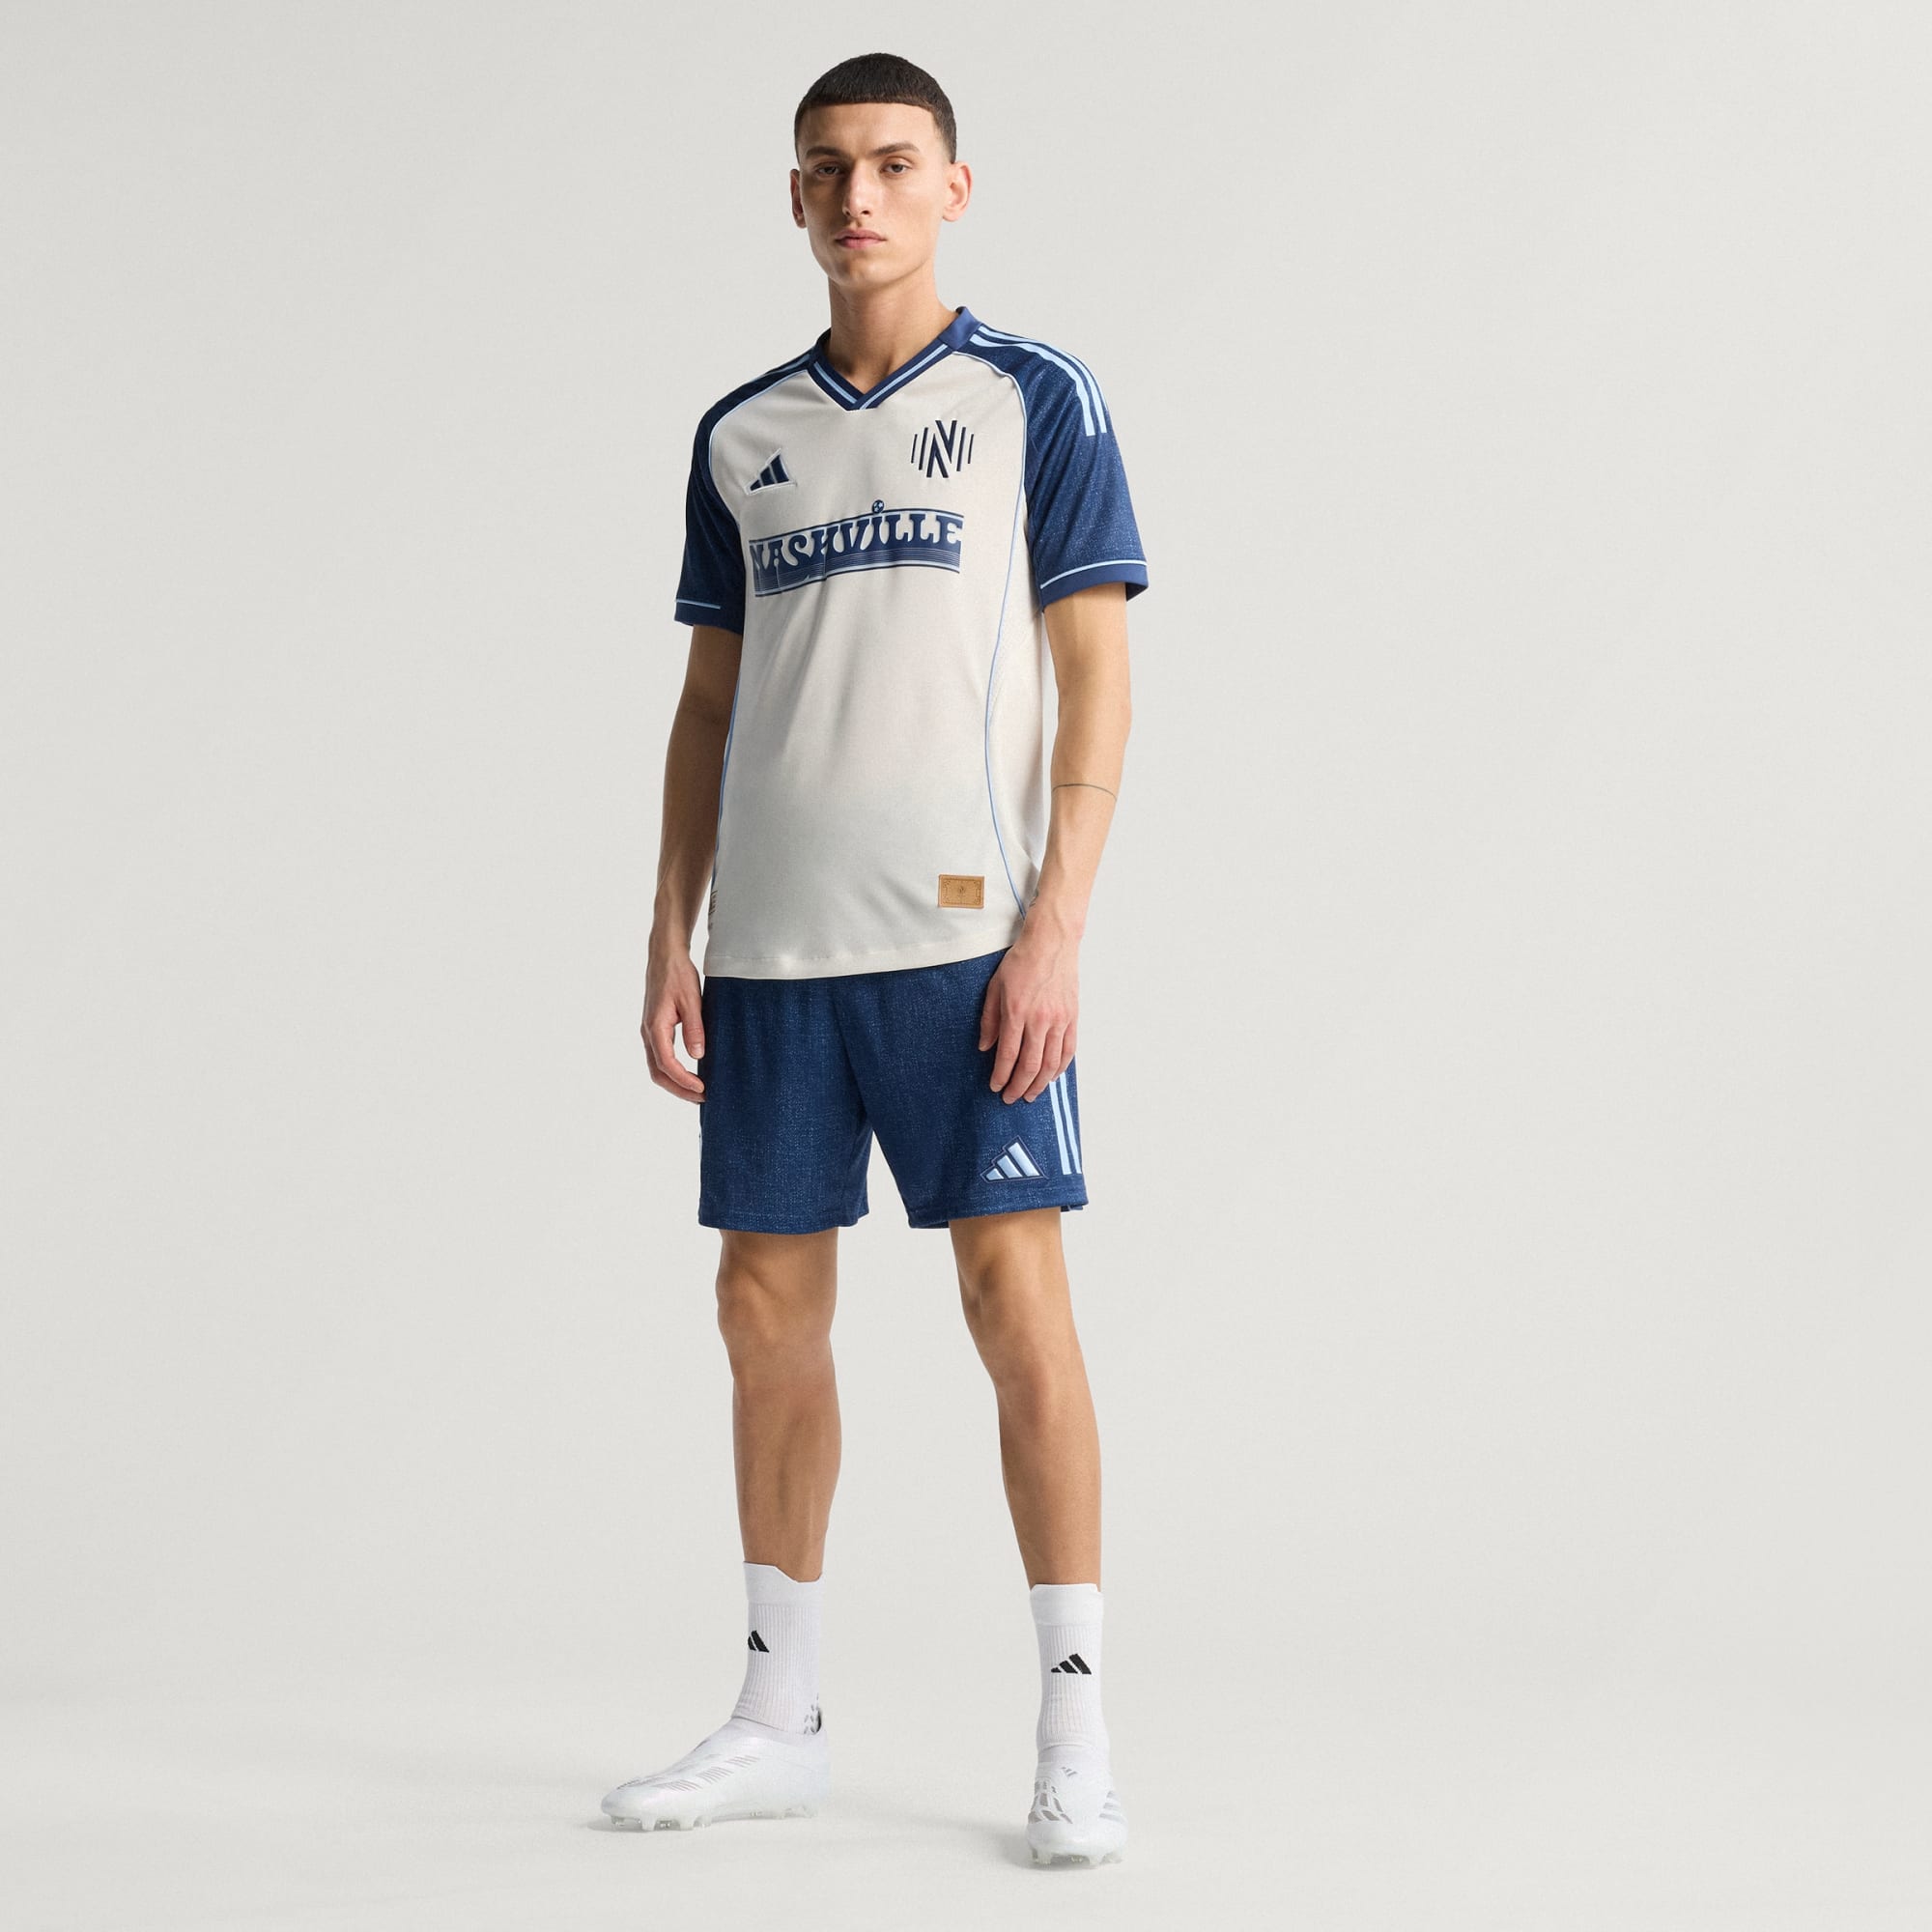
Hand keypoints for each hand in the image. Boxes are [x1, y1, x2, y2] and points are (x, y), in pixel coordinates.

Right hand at [641, 943, 705, 1102]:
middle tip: (703, 1097)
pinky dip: (673, 1071)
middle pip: (658, 1072)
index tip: (703, 1089)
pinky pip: (660, 1057)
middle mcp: (648, 1033)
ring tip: (698, 1091)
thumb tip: (698, 1055)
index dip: (684, 1080)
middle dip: (679, 1089)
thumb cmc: (678, 974)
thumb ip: (694, 1028)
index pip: (667, 1064)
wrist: (665, 956)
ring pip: (657, 1067)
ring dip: (675, 1082)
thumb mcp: (692, 1000)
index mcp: (655, 1027)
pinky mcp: (655, 1029)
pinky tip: (689, 1074)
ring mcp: (650, 1032)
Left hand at [978, 924, 1077, 1103]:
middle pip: (1031, 1065)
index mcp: (1017, 1012)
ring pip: (1051, 1062)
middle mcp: (1040, 1020)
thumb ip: (989, 1020)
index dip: (1001, 1075)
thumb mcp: (995, 987)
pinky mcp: (1073, 1017)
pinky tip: (1052, 1077)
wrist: (1051, 942)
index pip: (1008, 1054)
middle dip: (1019, 1086)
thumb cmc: (1021, 962)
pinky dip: (1060, 1068)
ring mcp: (1060, 1020)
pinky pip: (1068, 1050)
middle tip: (1011, 1098)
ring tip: (1031, 1095)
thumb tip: (985, 1047)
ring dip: (1040, 1083)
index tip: (995, 1087)